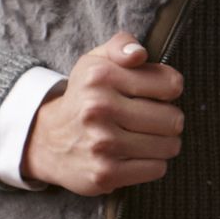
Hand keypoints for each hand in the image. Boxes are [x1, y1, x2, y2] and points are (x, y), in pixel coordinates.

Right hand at [22, 32, 184, 195]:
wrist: (46, 140)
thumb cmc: (83, 98)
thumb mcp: (95, 61)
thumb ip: (121, 45)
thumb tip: (138, 54)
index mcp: (101, 76)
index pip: (170, 84)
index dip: (169, 89)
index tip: (156, 94)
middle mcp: (99, 108)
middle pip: (173, 119)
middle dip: (168, 120)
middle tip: (151, 120)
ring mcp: (102, 144)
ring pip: (168, 146)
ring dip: (162, 143)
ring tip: (143, 137)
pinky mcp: (106, 173)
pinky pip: (157, 169)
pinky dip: (151, 164)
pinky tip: (134, 155)